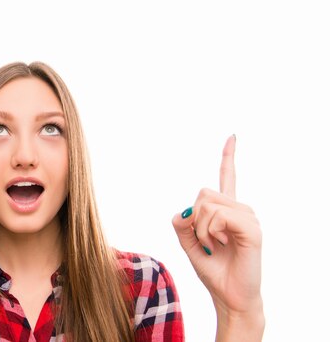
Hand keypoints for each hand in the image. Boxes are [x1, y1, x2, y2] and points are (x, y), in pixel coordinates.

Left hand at [172, 135, 263, 339]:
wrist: (230, 297)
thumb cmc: (214, 270)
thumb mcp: (189, 244)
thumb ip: (181, 224)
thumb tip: (184, 210)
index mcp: (227, 210)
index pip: (228, 178)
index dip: (228, 157)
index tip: (233, 136)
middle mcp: (240, 209)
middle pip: (202, 193)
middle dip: (194, 219)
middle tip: (207, 241)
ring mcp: (248, 217)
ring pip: (207, 204)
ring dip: (202, 229)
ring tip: (216, 245)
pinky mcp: (251, 228)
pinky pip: (218, 217)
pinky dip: (211, 232)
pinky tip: (223, 244)